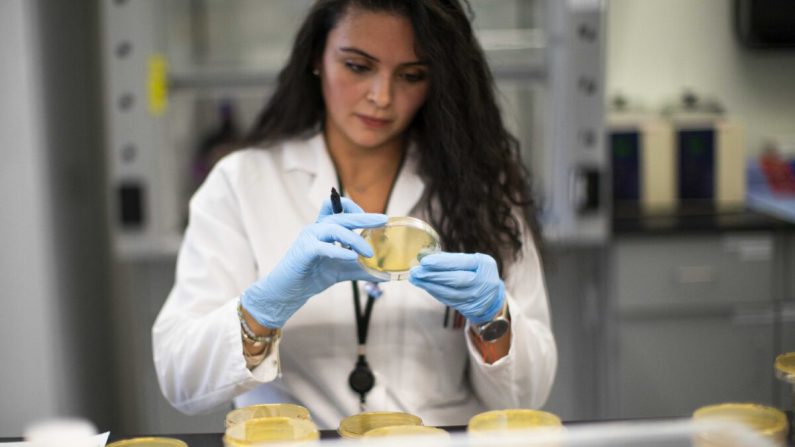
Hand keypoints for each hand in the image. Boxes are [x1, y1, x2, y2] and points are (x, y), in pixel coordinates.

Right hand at [241, 197, 386, 327]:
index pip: (339, 208)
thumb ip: (360, 268)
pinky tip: (352, 257)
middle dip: (364, 218)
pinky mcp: (304, 250)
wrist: (288, 292)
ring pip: (335, 229)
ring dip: (355, 239)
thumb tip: (384, 273)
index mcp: (324, 229)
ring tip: (369, 253)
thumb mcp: (341, 271)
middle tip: (383, 220)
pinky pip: (324, 247)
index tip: (376, 219)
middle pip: (342, 216)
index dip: (356, 208)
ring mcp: (309, 237)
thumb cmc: (312, 277)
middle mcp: (316, 228)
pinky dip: (339, 251)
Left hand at [409, 252, 504, 324]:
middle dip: (432, 275)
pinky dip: (434, 292)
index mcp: (484, 265)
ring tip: (415, 278)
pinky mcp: (467, 307)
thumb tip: (428, 255)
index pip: (461, 263)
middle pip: (454, 279)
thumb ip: (454, 259)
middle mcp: (482, 282)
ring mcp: (475, 297)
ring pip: (449, 292)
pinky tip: (424, 286)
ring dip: (429, 285)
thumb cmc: (479, 273)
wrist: (492, 298)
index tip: (424, 261)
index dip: (442, 263)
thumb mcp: (474, 262)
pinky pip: (447, 299)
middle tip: (415, 271)